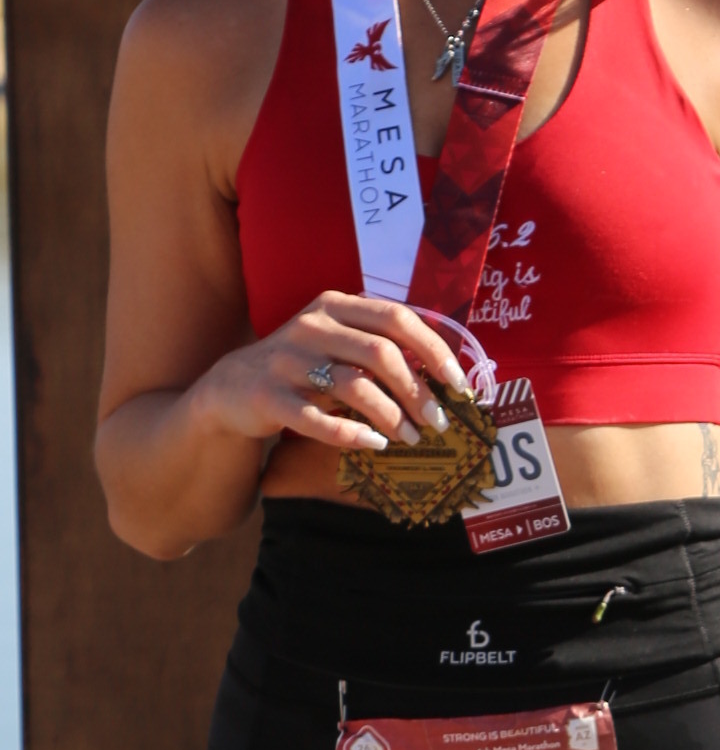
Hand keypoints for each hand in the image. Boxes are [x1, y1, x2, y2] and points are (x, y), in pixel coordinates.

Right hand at [197, 293, 474, 460]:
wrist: (231, 388)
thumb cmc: (301, 368)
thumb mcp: (337, 343)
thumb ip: (379, 346)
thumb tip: (442, 375)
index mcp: (335, 306)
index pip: (397, 318)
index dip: (434, 351)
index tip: (458, 384)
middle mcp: (311, 326)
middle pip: (381, 354)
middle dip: (418, 392)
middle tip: (436, 422)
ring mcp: (286, 360)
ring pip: (354, 385)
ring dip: (392, 417)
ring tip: (411, 439)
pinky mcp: (268, 396)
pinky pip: (317, 418)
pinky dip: (351, 433)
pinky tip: (374, 443)